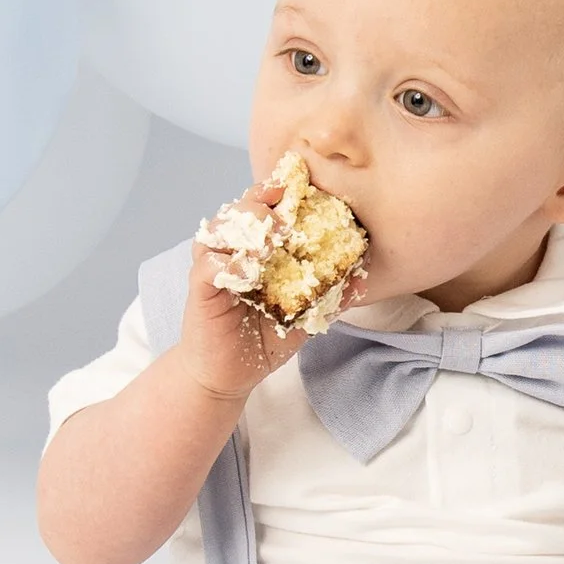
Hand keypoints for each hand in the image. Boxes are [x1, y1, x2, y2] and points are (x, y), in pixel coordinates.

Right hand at [177, 188, 365, 405]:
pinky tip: (248, 272)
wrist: (230, 376)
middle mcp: (232, 252)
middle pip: (240, 210)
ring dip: (245, 227)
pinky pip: (208, 266)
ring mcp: (214, 268)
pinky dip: (228, 263)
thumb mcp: (304, 316)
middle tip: (284, 217)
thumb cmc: (263, 339)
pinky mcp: (201, 290)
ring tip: (268, 242)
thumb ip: (330, 296)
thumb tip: (361, 279)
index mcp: (257, 250)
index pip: (264, 209)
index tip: (297, 186)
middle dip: (261, 203)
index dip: (277, 193)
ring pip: (219, 229)